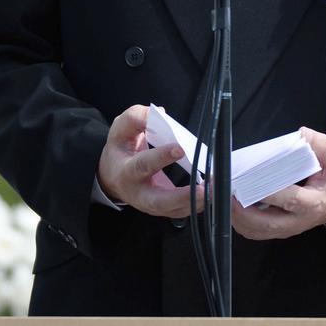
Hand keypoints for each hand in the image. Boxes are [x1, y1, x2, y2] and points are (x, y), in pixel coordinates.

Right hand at [97, 104, 201, 218]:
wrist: (113, 174)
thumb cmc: (121, 148)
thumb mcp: (121, 128)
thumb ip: (137, 118)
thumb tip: (161, 114)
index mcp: (126, 170)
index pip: (143, 165)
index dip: (161, 157)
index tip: (180, 148)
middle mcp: (138, 192)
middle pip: (159, 201)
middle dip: (181, 197)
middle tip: (202, 189)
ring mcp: (151, 204)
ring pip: (173, 210)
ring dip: (194, 203)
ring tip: (213, 190)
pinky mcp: (163, 208)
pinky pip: (180, 210)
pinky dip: (196, 205)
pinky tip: (210, 194)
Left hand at [231, 127, 325, 240]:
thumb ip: (322, 145)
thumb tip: (300, 136)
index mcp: (313, 203)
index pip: (288, 199)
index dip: (267, 191)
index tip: (247, 179)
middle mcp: (297, 221)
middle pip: (264, 224)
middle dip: (240, 209)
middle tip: (222, 189)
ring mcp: (287, 227)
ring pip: (256, 231)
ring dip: (235, 216)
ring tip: (219, 194)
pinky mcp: (279, 227)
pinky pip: (255, 229)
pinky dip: (238, 219)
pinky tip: (228, 200)